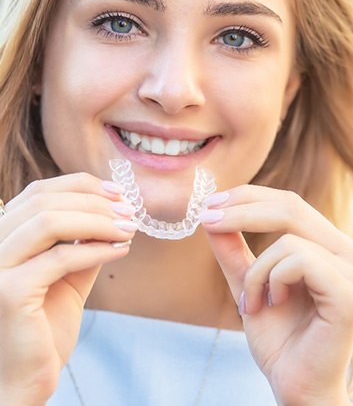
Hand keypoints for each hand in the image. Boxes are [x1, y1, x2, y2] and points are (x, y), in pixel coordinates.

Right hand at [0, 173, 135, 404]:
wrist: (25, 379)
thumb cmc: (44, 326)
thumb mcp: (69, 275)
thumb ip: (83, 243)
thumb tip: (114, 213)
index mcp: (4, 236)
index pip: (38, 191)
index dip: (80, 184)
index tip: (117, 192)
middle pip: (44, 200)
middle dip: (94, 201)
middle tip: (129, 211)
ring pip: (49, 221)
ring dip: (97, 220)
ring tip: (128, 228)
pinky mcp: (8, 292)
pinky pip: (59, 258)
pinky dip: (95, 249)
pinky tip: (120, 251)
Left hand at [200, 186, 352, 404]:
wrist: (294, 385)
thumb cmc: (278, 338)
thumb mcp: (247, 283)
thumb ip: (233, 250)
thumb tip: (211, 213)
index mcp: (329, 246)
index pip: (289, 203)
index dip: (248, 196)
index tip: (211, 203)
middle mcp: (348, 253)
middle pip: (291, 206)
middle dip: (241, 210)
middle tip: (208, 219)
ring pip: (288, 238)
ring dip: (256, 271)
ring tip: (252, 302)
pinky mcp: (349, 292)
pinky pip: (298, 260)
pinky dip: (272, 280)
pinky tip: (273, 304)